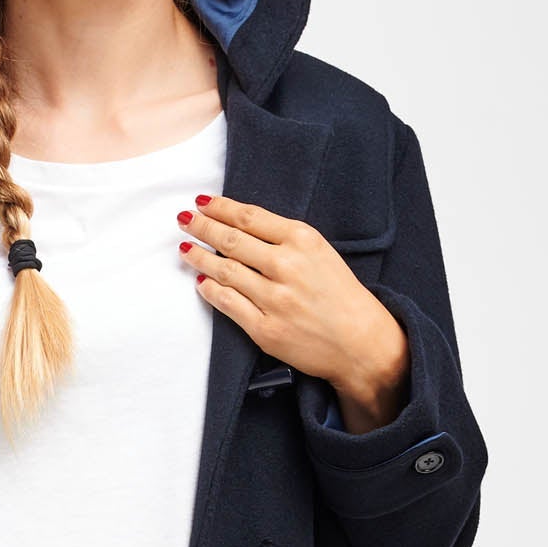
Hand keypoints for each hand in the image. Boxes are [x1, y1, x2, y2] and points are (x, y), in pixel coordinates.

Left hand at [176, 192, 410, 425]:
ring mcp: (275, 299)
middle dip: (202, 227)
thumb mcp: (321, 253)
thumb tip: (240, 226)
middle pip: (231, 240)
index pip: (249, 217)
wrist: (363, 343)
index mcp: (303, 240)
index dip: (220, 208)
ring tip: (185, 249)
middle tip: (185, 221)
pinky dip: (210, 290)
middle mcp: (287, 266)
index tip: (203, 203)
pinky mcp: (265, 329)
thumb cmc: (342, 296)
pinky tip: (200, 282)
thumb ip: (285, 238)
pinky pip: (227, 304)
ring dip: (199, 257)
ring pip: (224, 271)